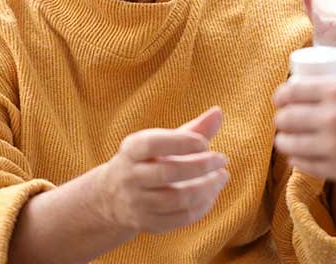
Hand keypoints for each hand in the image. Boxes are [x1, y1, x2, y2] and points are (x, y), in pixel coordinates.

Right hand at [96, 107, 229, 234]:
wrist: (113, 196)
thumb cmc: (148, 160)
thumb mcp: (162, 142)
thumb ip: (192, 129)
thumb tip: (219, 112)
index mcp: (131, 149)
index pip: (152, 144)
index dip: (181, 142)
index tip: (204, 143)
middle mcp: (129, 176)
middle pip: (167, 173)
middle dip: (200, 166)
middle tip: (222, 159)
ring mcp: (137, 203)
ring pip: (176, 199)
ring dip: (206, 188)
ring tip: (222, 176)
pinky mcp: (147, 223)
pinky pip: (180, 218)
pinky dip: (202, 206)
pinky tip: (212, 193)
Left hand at [273, 76, 335, 187]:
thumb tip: (324, 95)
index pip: (291, 91)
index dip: (281, 96)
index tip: (282, 100)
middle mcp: (331, 116)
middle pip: (285, 118)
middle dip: (282, 119)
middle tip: (286, 121)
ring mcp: (334, 145)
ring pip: (289, 144)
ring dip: (286, 142)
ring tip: (290, 141)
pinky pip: (304, 165)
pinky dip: (298, 160)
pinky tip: (301, 156)